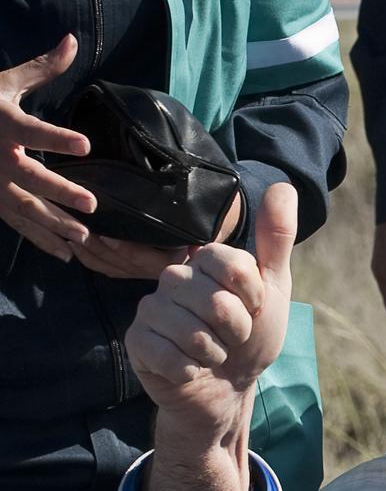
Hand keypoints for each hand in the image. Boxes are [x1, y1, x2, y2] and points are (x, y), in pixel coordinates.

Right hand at [0, 34, 96, 260]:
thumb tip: (72, 40)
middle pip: (29, 177)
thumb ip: (41, 68)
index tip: (85, 143)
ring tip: (85, 236)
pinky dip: (40, 240)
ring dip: (54, 224)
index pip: (32, 130)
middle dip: (60, 193)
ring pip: (24, 207)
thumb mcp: (4, 82)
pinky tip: (66, 254)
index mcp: (1, 122)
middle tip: (92, 204)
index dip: (57, 137)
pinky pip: (17, 223)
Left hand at [74, 186, 242, 279]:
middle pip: (121, 264)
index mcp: (177, 261)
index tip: (105, 235)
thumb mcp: (208, 219)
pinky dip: (88, 258)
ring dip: (87, 251)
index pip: (146, 259)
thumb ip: (198, 217)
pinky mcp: (132, 272)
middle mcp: (159, 272)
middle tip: (75, 228)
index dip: (125, 249)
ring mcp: (144, 273)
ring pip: (109, 267)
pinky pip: (105, 269)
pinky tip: (73, 242)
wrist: (212, 236)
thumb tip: (187, 218)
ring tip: (69, 231)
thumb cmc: (208, 219)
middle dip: (96, 248)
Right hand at [127, 183, 295, 490]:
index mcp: (203, 261)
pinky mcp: (138, 343)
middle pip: (214, 301)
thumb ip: (276, 239)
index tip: (254, 308)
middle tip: (233, 338)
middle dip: (237, 329)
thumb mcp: (273, 288)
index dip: (252, 296)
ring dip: (216, 353)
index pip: (231, 264)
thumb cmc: (251, 337)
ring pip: (192, 331)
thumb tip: (283, 186)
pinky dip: (192, 371)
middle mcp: (172, 279)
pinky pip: (169, 357)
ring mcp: (151, 310)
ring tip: (213, 354)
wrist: (229, 389)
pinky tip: (191, 370)